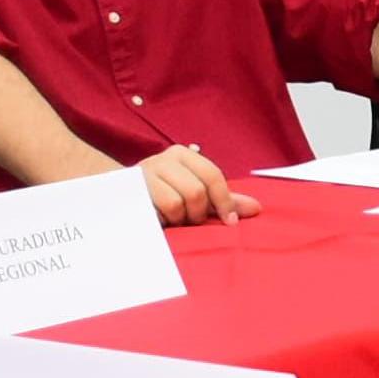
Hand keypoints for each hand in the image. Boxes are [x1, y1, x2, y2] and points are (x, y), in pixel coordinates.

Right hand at [134, 144, 257, 225]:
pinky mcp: (131, 191)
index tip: (229, 222)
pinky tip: (158, 218)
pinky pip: (157, 211)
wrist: (121, 196)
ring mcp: (145, 173)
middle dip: (198, 213)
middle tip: (191, 219)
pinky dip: (163, 220)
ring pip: (177, 203)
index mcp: (183, 155)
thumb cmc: (164, 194)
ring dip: (179, 219)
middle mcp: (164, 159)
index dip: (224, 201)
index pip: (212, 176)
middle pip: (196, 191)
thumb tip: (256, 208)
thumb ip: (224, 200)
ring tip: (173, 218)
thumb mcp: (197, 195)